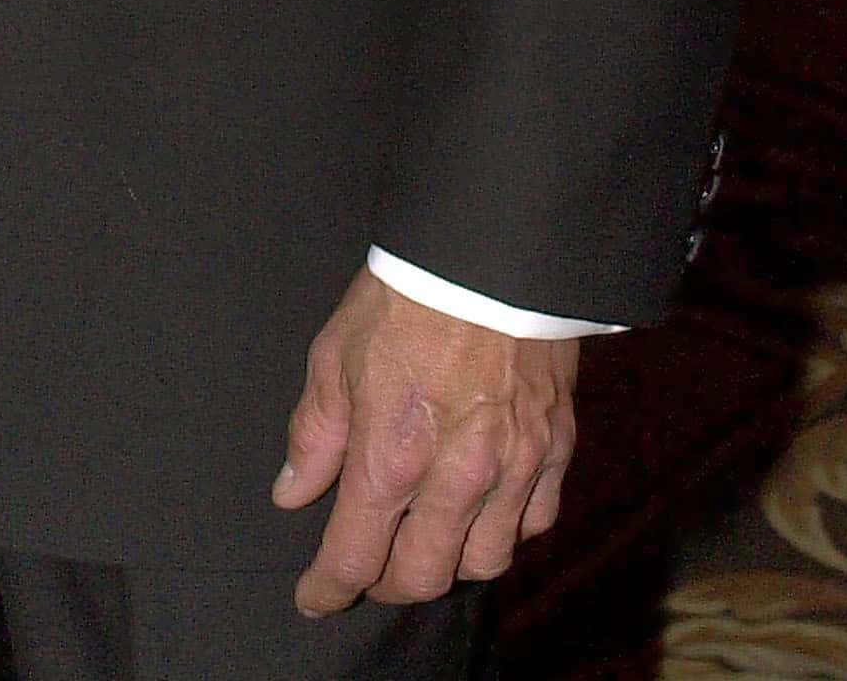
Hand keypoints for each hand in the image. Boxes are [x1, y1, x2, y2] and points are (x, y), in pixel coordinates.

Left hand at [273, 271, 576, 614]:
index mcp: (391, 455)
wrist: (489, 252)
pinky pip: (535, 522)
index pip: (355, 556)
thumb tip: (292, 491)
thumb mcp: (335, 354)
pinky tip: (483, 510)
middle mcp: (456, 477)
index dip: (329, 587)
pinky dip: (505, 529)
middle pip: (423, 576)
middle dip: (388, 582)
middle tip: (370, 567)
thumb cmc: (406, 295)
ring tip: (426, 540)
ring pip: (484, 562)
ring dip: (449, 563)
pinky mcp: (555, 448)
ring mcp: (513, 467)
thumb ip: (315, 433)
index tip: (316, 595)